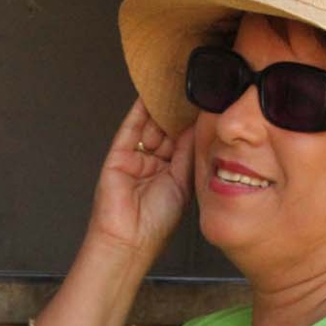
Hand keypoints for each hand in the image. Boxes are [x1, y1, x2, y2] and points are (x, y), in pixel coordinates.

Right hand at [87, 97, 194, 264]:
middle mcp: (155, 164)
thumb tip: (197, 126)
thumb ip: (187, 152)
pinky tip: (150, 94)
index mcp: (173, 174)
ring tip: (176, 85)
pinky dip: (140, 111)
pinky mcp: (118, 155)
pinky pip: (131, 128)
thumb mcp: (182, 182)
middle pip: (167, 131)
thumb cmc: (157, 223)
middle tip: (193, 89)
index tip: (207, 104)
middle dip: (179, 112)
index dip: (194, 124)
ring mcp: (136, 158)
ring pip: (150, 126)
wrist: (130, 240)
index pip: (184, 142)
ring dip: (162, 108)